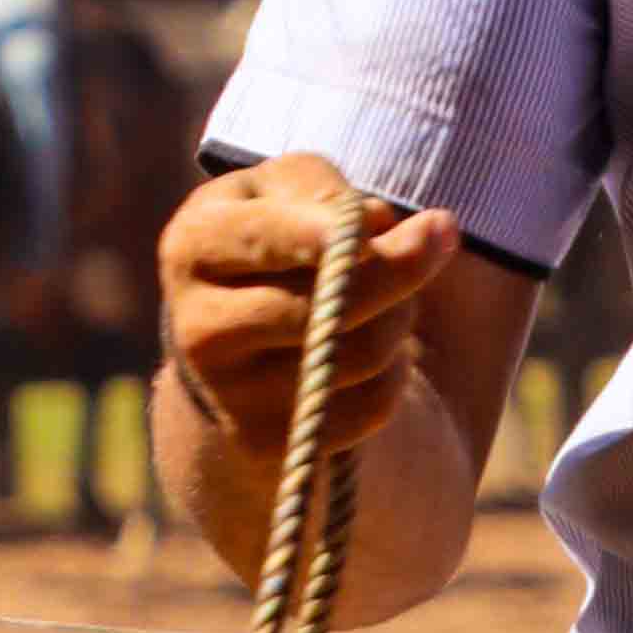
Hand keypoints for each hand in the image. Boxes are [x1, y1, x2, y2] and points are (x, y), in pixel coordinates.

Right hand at [158, 154, 457, 466]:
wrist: (227, 338)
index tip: (382, 220)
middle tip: (439, 235)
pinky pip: (371, 405)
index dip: (331, 233)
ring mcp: (229, 395)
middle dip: (401, 267)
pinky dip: (397, 370)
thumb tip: (380, 226)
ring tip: (395, 295)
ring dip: (402, 314)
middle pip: (329, 302)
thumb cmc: (268, 242)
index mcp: (192, 247)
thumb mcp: (282, 192)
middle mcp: (198, 327)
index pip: (269, 238)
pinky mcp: (267, 441)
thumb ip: (325, 192)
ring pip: (361, 354)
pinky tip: (380, 347)